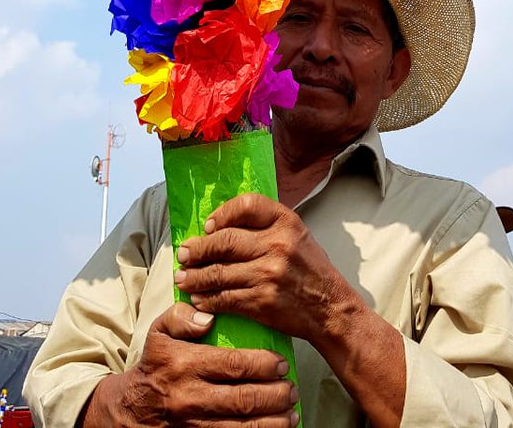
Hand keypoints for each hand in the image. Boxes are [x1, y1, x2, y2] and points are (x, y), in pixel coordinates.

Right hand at [82, 301, 298, 427]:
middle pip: (243, 400)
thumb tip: (209, 315)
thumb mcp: (158, 332)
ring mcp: (194, 425)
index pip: (233, 365)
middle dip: (275, 395)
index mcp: (184, 365)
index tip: (281, 363)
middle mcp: (191, 397)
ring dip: (273, 422)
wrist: (131, 410)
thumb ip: (181, 317)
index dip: (262, 365)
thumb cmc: (154, 365)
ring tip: (292, 413)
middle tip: (292, 388)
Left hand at [173, 193, 350, 344]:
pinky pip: (226, 298)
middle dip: (198, 249)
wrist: (330, 308)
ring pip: (220, 272)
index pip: (247, 205)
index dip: (222, 214)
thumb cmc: (310, 268)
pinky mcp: (262, 302)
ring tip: (182, 277)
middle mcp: (277, 244)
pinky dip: (207, 299)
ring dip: (195, 276)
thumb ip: (265, 224)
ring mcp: (269, 274)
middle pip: (225, 241)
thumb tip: (221, 224)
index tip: (208, 226)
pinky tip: (198, 298)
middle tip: (183, 254)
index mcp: (286, 221)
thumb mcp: (296, 234)